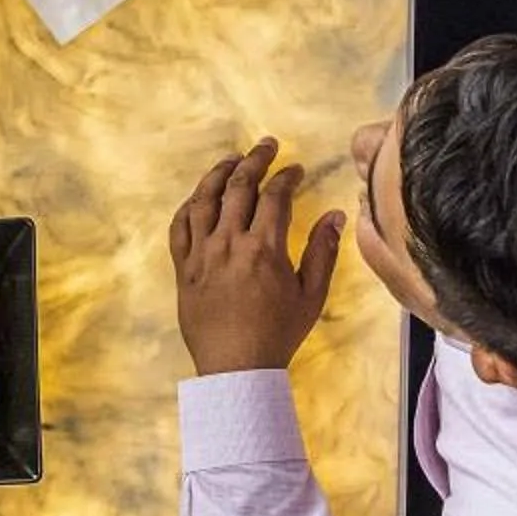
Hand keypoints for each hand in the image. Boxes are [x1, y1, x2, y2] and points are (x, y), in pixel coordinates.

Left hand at [170, 138, 343, 374]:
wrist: (236, 369)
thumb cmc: (278, 334)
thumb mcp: (311, 295)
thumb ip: (323, 252)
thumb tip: (336, 216)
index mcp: (264, 248)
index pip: (275, 195)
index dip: (287, 176)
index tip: (295, 169)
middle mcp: (229, 243)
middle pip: (239, 186)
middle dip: (255, 159)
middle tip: (266, 145)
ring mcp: (202, 254)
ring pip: (204, 199)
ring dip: (219, 172)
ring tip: (232, 159)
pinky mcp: (183, 268)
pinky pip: (180, 226)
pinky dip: (190, 205)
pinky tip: (199, 196)